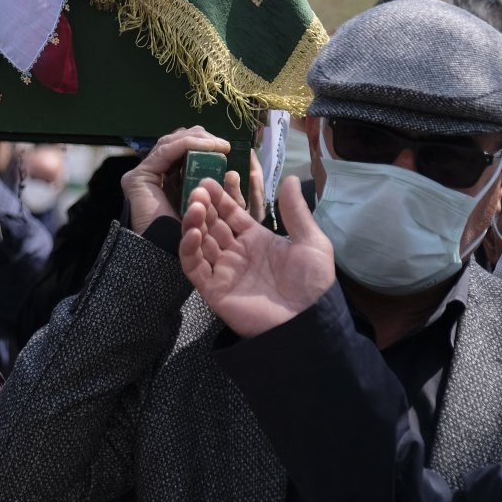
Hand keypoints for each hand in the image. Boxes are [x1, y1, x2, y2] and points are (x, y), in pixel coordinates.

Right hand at [120, 126, 231, 233]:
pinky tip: (207, 146)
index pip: (184, 153)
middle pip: (176, 144)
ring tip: (217, 144)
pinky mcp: (137, 178)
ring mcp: (145, 177)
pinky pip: (165, 152)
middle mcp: (156, 178)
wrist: (171, 256)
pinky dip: (186, 145)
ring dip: (196, 139)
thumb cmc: (194, 240)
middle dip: (200, 138)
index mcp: (171, 184)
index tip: (226, 147)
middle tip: (222, 143)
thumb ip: (226, 197)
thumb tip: (234, 173)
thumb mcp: (218, 213)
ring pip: (170, 143)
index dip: (203, 144)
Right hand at [179, 176, 334, 336]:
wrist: (308, 324)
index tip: (209, 181)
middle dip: (204, 207)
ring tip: (195, 207)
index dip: (220, 199)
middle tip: (198, 191)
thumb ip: (296, 212)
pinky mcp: (214, 290)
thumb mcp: (311, 243)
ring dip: (194, 223)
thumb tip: (288, 178)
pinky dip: (188, 249)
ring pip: (199, 243)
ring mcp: (224, 271)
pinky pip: (194, 267)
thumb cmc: (313, 285)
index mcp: (257, 241)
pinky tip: (193, 232)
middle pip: (212, 225)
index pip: (231, 215)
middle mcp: (237, 254)